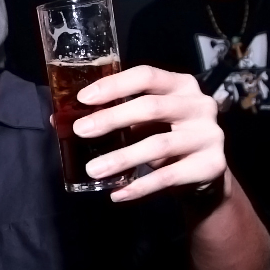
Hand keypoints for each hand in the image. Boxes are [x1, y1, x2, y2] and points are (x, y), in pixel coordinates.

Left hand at [72, 65, 225, 201]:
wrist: (206, 175)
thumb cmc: (166, 139)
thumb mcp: (144, 123)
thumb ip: (113, 116)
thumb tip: (57, 118)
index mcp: (181, 84)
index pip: (146, 75)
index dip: (114, 85)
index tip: (84, 99)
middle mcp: (199, 104)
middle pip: (151, 107)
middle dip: (112, 119)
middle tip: (81, 131)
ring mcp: (210, 135)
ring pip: (159, 145)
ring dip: (122, 158)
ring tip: (94, 170)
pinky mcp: (212, 166)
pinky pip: (169, 177)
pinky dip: (140, 187)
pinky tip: (117, 194)